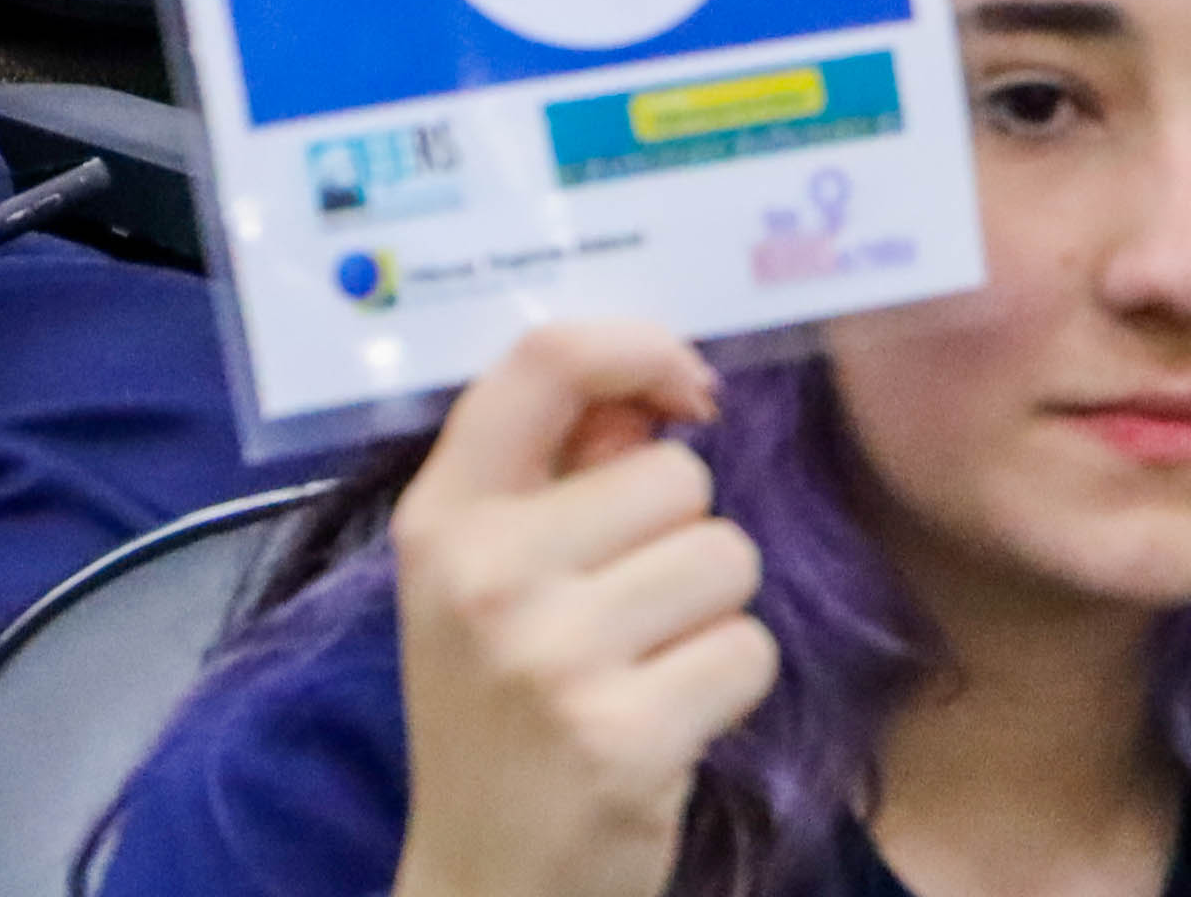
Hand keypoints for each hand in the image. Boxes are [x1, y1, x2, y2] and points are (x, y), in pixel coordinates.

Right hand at [385, 321, 777, 896]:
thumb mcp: (483, 588)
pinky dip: (730, 687)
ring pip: (727, 557)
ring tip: (646, 670)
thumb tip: (656, 395)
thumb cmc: (497, 721)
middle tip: (625, 617)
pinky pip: (749, 649)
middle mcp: (486, 572)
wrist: (482, 887)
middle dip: (680, 539)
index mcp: (441, 519)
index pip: (544, 362)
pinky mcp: (626, 733)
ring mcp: (554, 655)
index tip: (687, 390)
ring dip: (712, 615)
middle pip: (677, 475)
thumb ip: (556, 482)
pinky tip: (668, 724)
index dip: (639, 348)